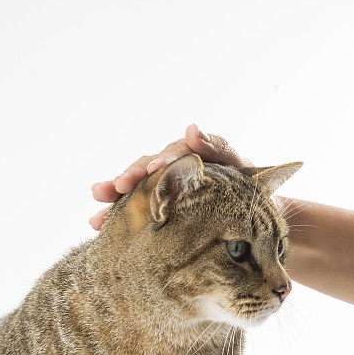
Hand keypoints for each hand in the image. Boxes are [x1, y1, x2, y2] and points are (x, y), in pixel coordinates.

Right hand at [89, 124, 250, 229]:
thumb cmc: (252, 192)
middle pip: (147, 169)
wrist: (256, 219)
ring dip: (114, 194)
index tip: (154, 170)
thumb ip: (221, 149)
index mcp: (195, 157)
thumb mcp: (243, 169)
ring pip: (136, 190)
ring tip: (98, 200)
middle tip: (117, 187)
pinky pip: (135, 211)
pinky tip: (98, 224)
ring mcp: (165, 191)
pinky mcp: (159, 210)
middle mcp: (175, 170)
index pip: (175, 153)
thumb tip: (192, 130)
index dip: (163, 161)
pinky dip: (117, 216)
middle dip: (130, 177)